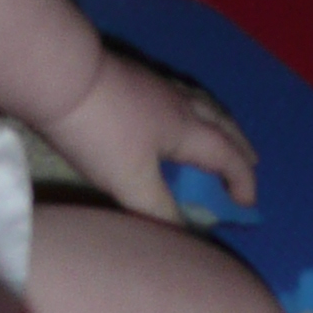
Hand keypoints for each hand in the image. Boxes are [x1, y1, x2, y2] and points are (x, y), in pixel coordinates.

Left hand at [37, 50, 258, 224]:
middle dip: (238, 144)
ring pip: (200, 102)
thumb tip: (186, 237)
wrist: (61, 76)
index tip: (248, 203)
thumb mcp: (131, 180)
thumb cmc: (100, 131)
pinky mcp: (132, 75)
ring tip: (218, 132)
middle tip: (250, 160)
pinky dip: (189, 107)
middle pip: (220, 122)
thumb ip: (159, 210)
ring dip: (217, 121)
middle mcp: (178, 102)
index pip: (227, 154)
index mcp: (185, 128)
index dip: (242, 179)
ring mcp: (155, 84)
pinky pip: (178, 93)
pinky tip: (169, 110)